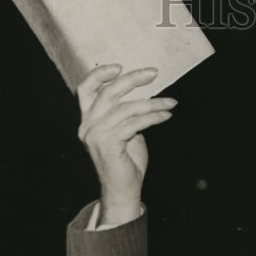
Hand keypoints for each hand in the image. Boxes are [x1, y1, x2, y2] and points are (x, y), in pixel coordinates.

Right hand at [76, 64, 176, 225]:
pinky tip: (167, 115)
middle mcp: (87, 125)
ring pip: (127, 108)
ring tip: (172, 102)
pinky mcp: (109, 144)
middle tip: (154, 73)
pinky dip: (154, 117)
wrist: (123, 190)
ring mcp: (96, 135)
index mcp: (87, 120)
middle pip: (108, 92)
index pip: (84, 89)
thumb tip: (145, 97)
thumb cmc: (126, 161)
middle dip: (132, 79)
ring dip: (153, 103)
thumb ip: (127, 115)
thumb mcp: (125, 132)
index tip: (119, 66)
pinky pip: (135, 123)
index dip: (99, 74)